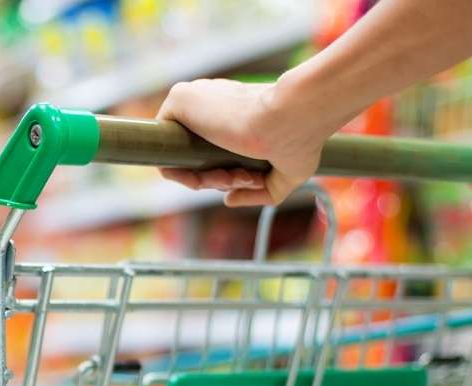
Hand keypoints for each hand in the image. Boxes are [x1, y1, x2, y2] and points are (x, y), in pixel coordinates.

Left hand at [156, 78, 334, 206]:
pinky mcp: (178, 100)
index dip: (230, 175)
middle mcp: (212, 105)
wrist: (296, 115)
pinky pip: (167, 155)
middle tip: (248, 178)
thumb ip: (260, 190)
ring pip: (185, 160)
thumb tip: (228, 200)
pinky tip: (219, 174)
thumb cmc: (304, 138)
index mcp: (234, 112)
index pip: (214, 152)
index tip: (253, 179)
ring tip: (241, 176)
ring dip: (211, 181)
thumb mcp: (289, 173)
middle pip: (199, 159)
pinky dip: (188, 176)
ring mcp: (195, 102)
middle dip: (223, 178)